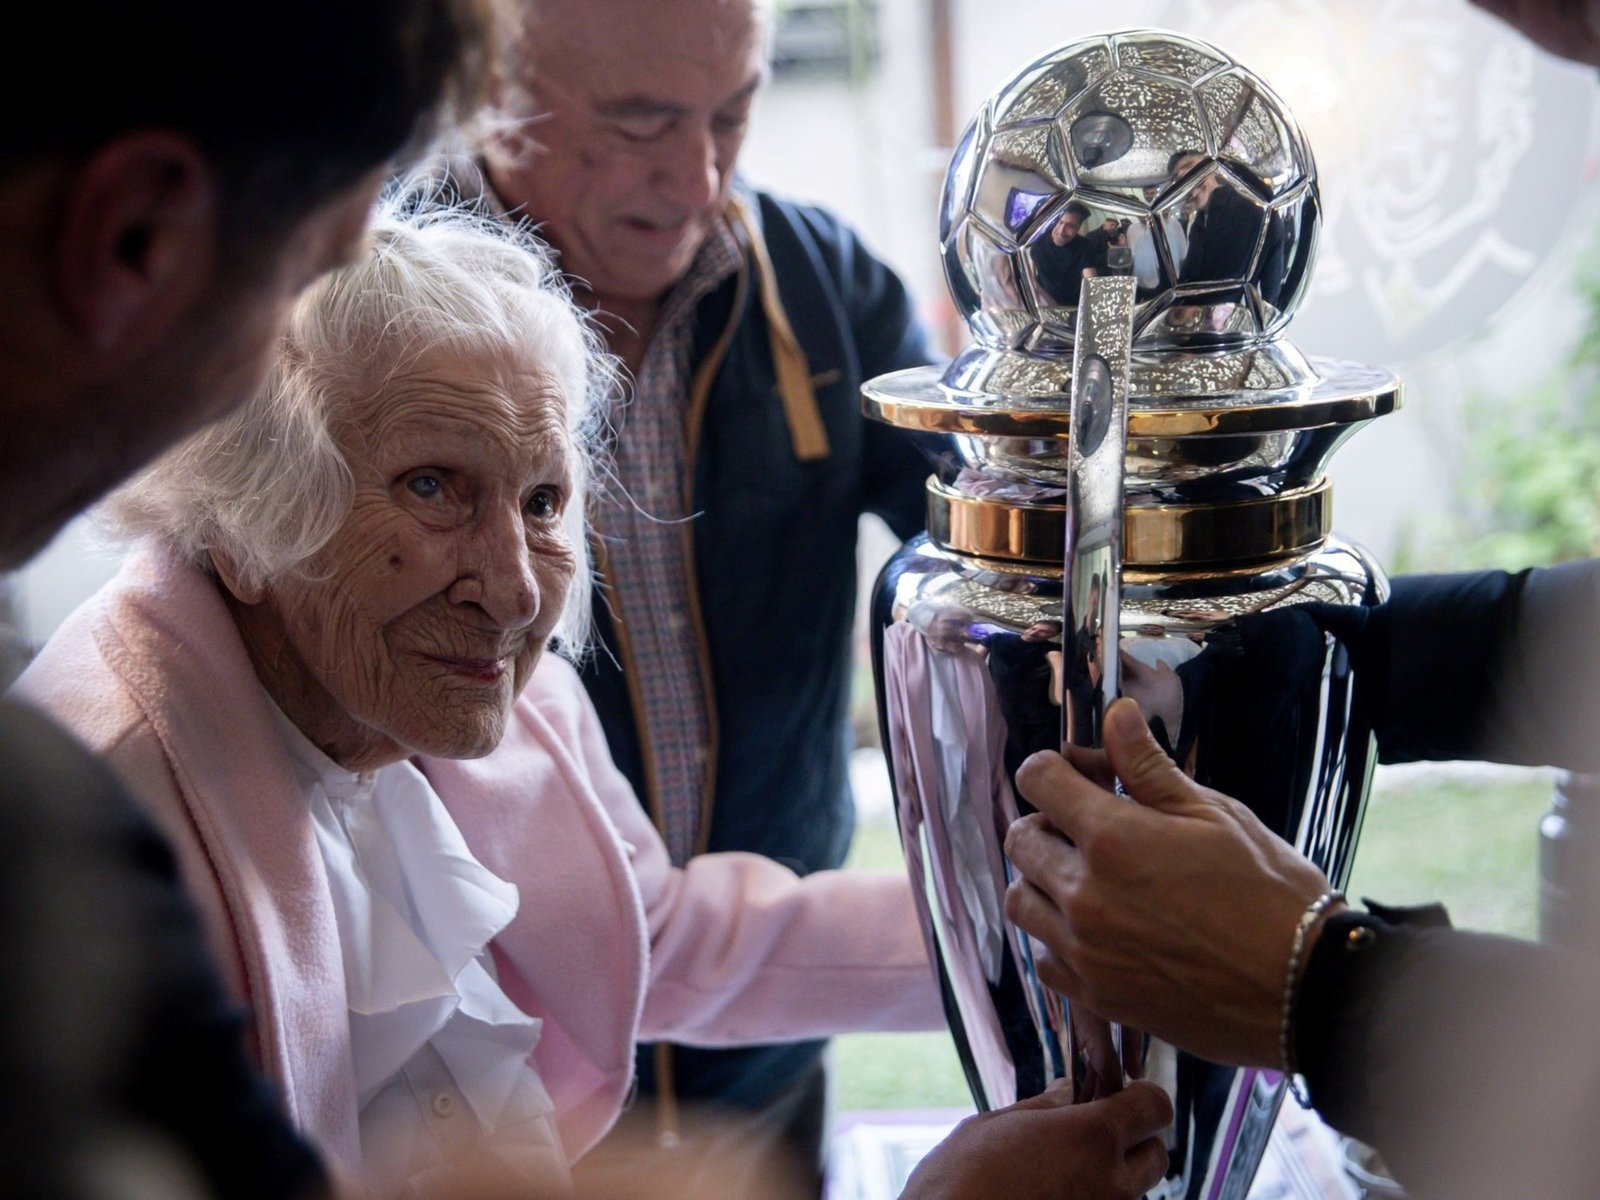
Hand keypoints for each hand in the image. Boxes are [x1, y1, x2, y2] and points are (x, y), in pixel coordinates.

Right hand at [899, 1079, 1170, 1199]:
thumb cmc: (957, 1181)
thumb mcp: (991, 1127)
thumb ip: (1041, 1109)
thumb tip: (1066, 1091)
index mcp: (1091, 1138)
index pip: (1155, 1108)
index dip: (1141, 1097)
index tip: (1116, 1094)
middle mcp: (1111, 1184)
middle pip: (1156, 1157)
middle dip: (1135, 1141)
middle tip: (1092, 1135)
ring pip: (1131, 1194)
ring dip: (1111, 1179)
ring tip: (1062, 1172)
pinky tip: (1050, 1196)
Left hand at [1003, 698, 1334, 1067]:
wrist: (1306, 990)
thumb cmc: (1270, 894)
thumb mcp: (1215, 814)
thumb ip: (1149, 767)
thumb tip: (1116, 714)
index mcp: (1113, 839)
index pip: (1038, 779)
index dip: (1054, 768)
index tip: (1078, 776)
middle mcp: (1085, 894)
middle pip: (1020, 839)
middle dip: (1048, 821)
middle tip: (1090, 827)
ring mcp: (1085, 949)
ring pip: (1020, 899)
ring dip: (1042, 880)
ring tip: (1088, 879)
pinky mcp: (1096, 995)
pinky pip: (1042, 957)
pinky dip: (1055, 937)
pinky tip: (1094, 930)